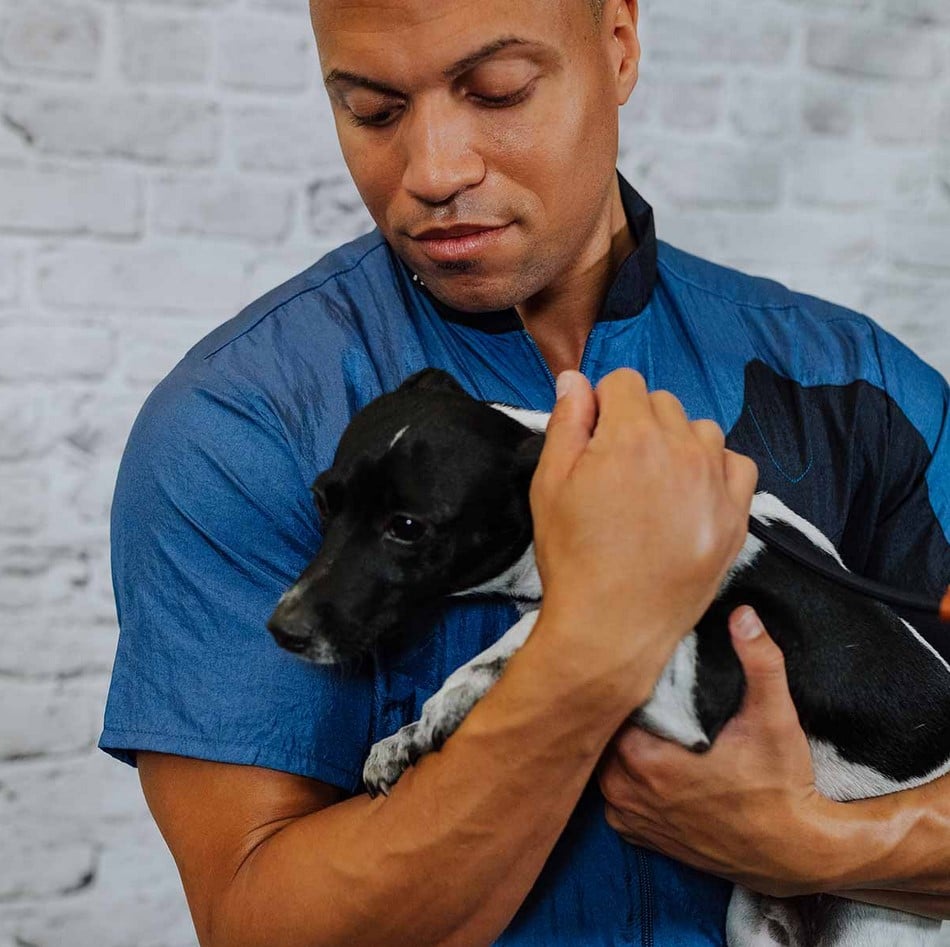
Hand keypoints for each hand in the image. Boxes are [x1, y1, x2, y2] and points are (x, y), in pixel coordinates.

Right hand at [530, 369, 757, 700]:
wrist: (612, 626)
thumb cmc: (573, 555)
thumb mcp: (549, 484)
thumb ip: (566, 422)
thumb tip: (575, 378)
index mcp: (631, 435)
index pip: (624, 381)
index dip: (603, 405)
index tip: (594, 440)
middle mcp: (682, 449)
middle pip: (662, 402)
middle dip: (638, 423)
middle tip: (618, 470)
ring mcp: (716, 482)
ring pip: (701, 431)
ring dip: (678, 444)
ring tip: (655, 485)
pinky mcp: (737, 515)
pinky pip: (736, 465)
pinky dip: (715, 470)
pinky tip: (691, 496)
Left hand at [597, 607, 842, 896]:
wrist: (794, 853)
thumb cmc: (782, 787)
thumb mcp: (774, 718)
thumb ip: (759, 661)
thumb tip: (743, 615)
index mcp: (645, 759)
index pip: (610, 706)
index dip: (622, 685)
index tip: (640, 670)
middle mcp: (626, 791)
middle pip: (603, 733)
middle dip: (620, 712)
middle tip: (644, 692)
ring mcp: (629, 817)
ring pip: (603, 763)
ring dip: (619, 745)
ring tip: (647, 724)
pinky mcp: (638, 836)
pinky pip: (612, 796)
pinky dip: (625, 779)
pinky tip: (648, 763)